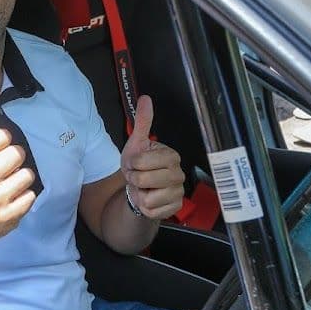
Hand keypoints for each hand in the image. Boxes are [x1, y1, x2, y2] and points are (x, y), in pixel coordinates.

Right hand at [0, 92, 35, 245]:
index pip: (4, 135)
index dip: (0, 144)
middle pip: (18, 153)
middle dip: (11, 162)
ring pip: (28, 174)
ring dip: (19, 180)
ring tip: (4, 187)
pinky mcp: (9, 215)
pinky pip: (31, 196)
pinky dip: (23, 198)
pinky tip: (9, 201)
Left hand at [121, 95, 184, 219]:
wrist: (141, 188)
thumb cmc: (140, 165)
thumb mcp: (137, 143)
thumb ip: (142, 121)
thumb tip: (145, 98)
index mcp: (171, 156)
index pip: (141, 161)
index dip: (132, 164)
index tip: (134, 163)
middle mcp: (179, 174)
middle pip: (143, 179)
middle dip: (134, 179)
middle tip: (138, 176)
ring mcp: (178, 193)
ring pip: (147, 198)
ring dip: (139, 194)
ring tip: (144, 188)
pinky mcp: (174, 209)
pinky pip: (151, 211)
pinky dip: (144, 207)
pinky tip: (149, 200)